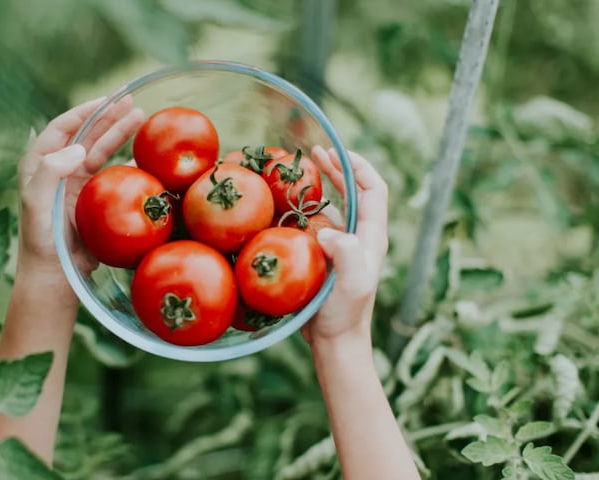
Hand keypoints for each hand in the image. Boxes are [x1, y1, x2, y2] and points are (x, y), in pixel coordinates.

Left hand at [16, 95, 143, 293]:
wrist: (55, 276)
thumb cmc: (41, 241)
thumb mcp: (35, 204)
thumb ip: (50, 172)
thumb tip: (78, 148)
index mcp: (39, 164)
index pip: (62, 128)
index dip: (84, 110)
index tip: (106, 99)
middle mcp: (59, 169)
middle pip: (86, 134)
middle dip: (108, 115)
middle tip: (131, 100)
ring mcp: (78, 185)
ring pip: (102, 150)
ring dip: (120, 133)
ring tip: (141, 116)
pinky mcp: (94, 200)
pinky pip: (114, 174)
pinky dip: (130, 163)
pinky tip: (145, 154)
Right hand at [302, 147, 388, 348]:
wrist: (335, 342)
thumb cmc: (344, 314)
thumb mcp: (351, 283)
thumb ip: (347, 253)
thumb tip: (328, 230)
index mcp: (371, 236)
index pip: (374, 189)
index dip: (358, 166)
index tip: (335, 152)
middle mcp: (361, 237)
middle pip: (355, 192)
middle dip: (337, 169)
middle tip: (313, 153)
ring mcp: (343, 248)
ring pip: (335, 207)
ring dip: (320, 187)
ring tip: (298, 174)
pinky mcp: (326, 258)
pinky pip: (317, 226)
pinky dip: (305, 211)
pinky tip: (285, 209)